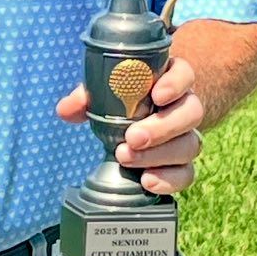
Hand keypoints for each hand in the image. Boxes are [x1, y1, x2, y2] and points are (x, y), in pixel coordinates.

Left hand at [55, 58, 204, 194]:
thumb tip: (65, 110)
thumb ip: (88, 96)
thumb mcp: (106, 89)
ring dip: (159, 155)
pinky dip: (169, 179)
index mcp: (170, 78)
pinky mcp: (183, 162)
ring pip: (190, 144)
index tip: (157, 95)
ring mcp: (187, 135)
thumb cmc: (124, 96)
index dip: (175, 84)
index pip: (184, 74)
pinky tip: (147, 181)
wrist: (143, 115)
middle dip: (162, 128)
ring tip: (126, 158)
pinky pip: (186, 173)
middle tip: (132, 137)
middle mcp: (185, 105)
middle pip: (191, 112)